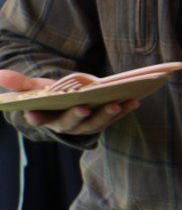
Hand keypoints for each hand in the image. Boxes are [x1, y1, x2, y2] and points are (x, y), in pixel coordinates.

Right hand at [0, 69, 139, 136]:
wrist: (68, 105)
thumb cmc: (49, 95)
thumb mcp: (35, 88)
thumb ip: (20, 83)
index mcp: (44, 117)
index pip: (38, 119)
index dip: (37, 117)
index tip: (34, 115)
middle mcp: (65, 125)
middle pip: (71, 122)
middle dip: (78, 115)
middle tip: (85, 106)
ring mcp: (86, 126)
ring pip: (96, 122)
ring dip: (108, 114)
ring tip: (119, 102)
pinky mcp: (103, 122)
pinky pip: (114, 117)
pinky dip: (124, 109)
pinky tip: (134, 100)